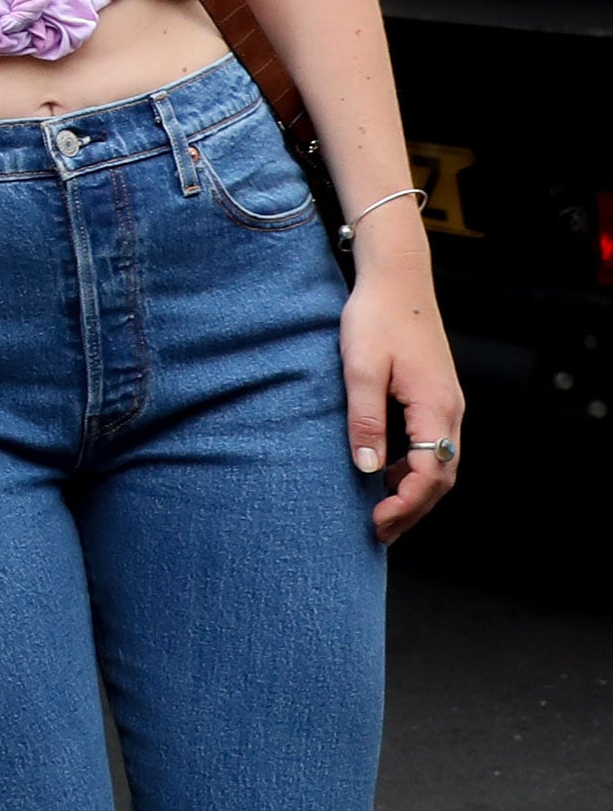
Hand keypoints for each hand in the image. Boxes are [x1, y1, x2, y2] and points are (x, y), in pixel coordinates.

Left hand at [344, 244, 463, 541]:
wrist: (396, 278)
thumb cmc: (376, 317)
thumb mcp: (360, 367)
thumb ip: (364, 418)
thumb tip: (366, 467)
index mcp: (435, 406)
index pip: (431, 472)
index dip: (406, 503)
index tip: (376, 522)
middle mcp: (450, 409)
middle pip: (442, 475)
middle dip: (413, 508)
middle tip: (379, 532)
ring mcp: (447, 403)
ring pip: (441, 462)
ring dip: (415, 491)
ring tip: (382, 513)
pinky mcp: (436, 396)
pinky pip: (434, 444)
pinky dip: (415, 468)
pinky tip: (386, 473)